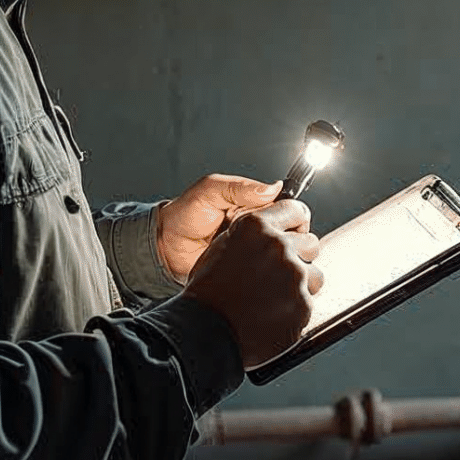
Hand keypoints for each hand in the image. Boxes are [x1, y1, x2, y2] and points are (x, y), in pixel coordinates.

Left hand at [155, 174, 281, 283]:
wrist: (165, 247)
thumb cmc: (184, 216)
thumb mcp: (209, 191)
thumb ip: (238, 187)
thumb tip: (272, 187)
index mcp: (256, 205)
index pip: (292, 209)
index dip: (293, 216)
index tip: (284, 223)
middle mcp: (260, 228)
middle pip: (293, 233)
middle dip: (286, 238)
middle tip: (265, 242)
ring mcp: (255, 251)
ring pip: (285, 255)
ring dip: (276, 257)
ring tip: (255, 256)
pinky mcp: (249, 271)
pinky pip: (268, 272)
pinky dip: (267, 272)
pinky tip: (251, 269)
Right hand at [183, 200, 323, 368]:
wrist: (207, 332)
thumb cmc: (207, 294)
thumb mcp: (222, 248)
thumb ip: (252, 235)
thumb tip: (271, 232)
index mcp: (256, 228)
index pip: (296, 210)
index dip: (297, 224)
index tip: (296, 233)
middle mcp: (278, 247)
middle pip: (310, 243)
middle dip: (300, 257)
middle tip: (279, 274)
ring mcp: (293, 275)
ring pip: (314, 275)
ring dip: (301, 285)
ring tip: (275, 298)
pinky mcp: (302, 304)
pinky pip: (308, 302)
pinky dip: (295, 309)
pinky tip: (273, 314)